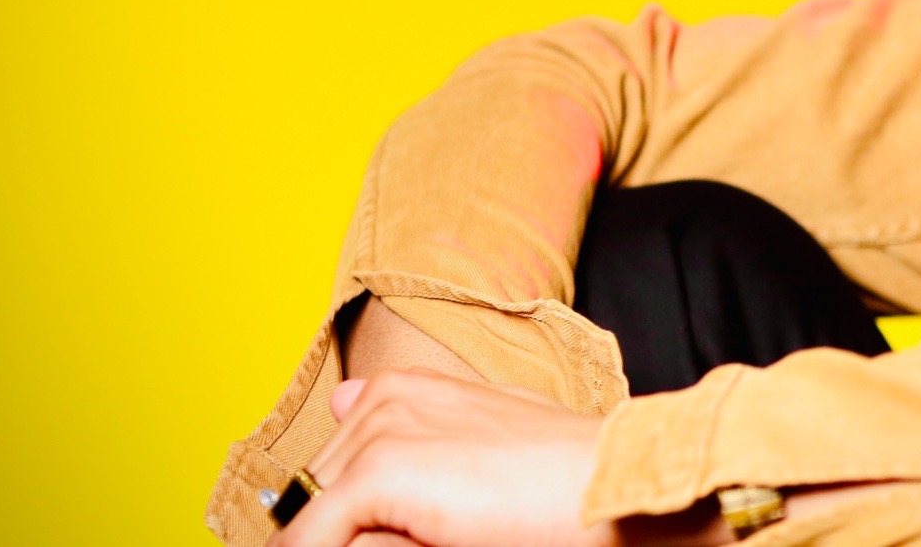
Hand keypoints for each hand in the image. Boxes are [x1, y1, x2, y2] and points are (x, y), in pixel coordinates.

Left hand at [269, 368, 620, 546]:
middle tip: (431, 528)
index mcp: (404, 388)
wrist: (608, 481)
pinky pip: (312, 541)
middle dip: (351, 528)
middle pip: (319, 494)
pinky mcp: (378, 470)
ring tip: (434, 531)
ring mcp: (379, 431)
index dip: (350, 513)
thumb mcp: (479, 436)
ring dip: (354, 538)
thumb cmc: (562, 475)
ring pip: (316, 521)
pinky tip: (412, 543)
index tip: (396, 525)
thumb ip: (413, 425)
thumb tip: (340, 402)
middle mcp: (385, 398)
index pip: (331, 469)